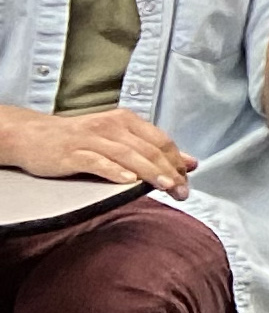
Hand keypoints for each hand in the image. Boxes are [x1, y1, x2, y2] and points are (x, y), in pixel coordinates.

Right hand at [0, 105, 194, 195]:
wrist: (33, 136)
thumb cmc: (79, 139)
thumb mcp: (118, 139)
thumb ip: (152, 150)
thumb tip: (190, 163)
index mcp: (126, 121)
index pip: (161, 141)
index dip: (178, 161)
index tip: (189, 179)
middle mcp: (111, 126)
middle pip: (148, 150)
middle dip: (169, 172)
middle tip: (182, 191)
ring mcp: (91, 139)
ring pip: (128, 155)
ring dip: (150, 172)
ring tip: (166, 187)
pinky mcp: (72, 153)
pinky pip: (97, 162)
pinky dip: (115, 171)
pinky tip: (128, 181)